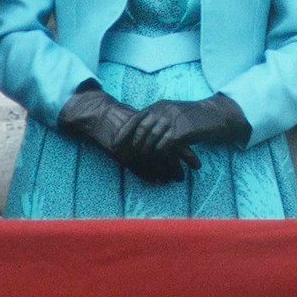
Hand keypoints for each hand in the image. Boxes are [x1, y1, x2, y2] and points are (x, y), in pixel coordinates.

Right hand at [57, 86, 186, 182]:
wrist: (99, 114)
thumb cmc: (122, 117)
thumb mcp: (141, 120)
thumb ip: (156, 128)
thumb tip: (177, 138)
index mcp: (153, 125)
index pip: (174, 140)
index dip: (186, 151)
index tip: (196, 161)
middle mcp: (146, 135)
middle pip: (168, 150)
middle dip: (182, 160)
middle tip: (195, 167)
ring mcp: (136, 144)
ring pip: (157, 159)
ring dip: (169, 169)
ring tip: (180, 178)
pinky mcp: (124, 151)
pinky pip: (140, 166)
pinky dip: (149, 174)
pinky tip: (158, 181)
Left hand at [122, 94, 251, 175]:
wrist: (217, 115)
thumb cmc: (195, 119)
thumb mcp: (174, 114)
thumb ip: (160, 120)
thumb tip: (143, 134)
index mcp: (159, 106)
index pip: (135, 118)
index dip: (124, 132)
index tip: (114, 144)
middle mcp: (163, 110)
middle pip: (140, 129)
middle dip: (132, 146)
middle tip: (126, 159)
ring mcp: (172, 119)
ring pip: (151, 138)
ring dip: (145, 153)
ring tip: (141, 164)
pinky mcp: (182, 130)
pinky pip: (165, 145)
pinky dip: (160, 155)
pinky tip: (159, 163)